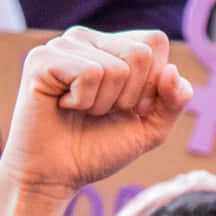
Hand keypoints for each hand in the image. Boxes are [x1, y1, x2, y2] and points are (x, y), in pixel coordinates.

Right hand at [0, 28, 191, 202]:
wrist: (55, 177)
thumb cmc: (97, 150)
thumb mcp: (148, 129)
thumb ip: (173, 101)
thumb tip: (172, 71)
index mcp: (114, 45)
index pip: (156, 42)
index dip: (151, 85)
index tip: (125, 109)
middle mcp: (89, 38)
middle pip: (140, 54)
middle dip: (127, 98)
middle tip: (99, 112)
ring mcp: (64, 44)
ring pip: (115, 68)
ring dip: (102, 104)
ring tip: (79, 111)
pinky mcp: (42, 58)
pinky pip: (88, 73)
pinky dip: (82, 101)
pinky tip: (63, 106)